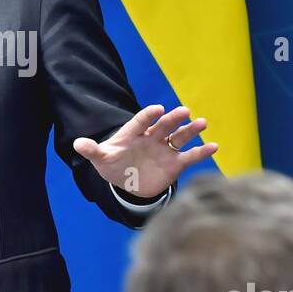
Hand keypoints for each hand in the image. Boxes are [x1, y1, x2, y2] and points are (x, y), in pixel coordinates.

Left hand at [72, 105, 216, 199]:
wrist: (128, 182)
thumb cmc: (114, 165)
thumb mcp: (101, 159)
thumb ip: (92, 151)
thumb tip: (77, 144)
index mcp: (134, 133)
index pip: (141, 121)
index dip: (148, 115)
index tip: (157, 109)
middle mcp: (152, 138)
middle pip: (164, 126)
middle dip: (173, 119)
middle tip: (184, 111)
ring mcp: (165, 149)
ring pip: (179, 137)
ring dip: (191, 131)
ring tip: (202, 123)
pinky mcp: (175, 163)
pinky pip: (190, 156)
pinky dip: (202, 152)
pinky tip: (215, 146)